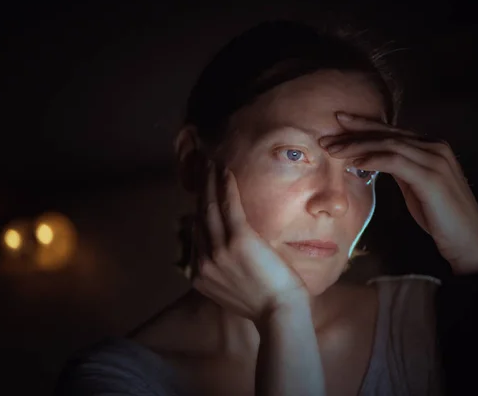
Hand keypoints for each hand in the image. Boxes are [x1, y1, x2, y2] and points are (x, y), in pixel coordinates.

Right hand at [192, 159, 307, 323]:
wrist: (280, 315)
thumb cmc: (265, 304)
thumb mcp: (234, 290)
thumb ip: (224, 271)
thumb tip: (228, 255)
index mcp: (200, 274)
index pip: (197, 233)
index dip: (199, 209)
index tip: (203, 193)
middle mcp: (203, 260)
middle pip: (199, 216)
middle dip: (199, 190)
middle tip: (200, 167)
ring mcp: (219, 250)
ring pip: (209, 207)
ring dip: (208, 181)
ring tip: (209, 163)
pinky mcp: (238, 240)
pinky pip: (228, 205)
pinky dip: (224, 185)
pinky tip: (224, 170)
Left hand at [319, 112, 477, 273]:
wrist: (469, 240)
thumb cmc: (441, 217)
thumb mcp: (416, 187)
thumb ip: (401, 170)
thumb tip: (375, 160)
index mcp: (431, 147)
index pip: (391, 131)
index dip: (364, 126)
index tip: (339, 124)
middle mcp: (435, 147)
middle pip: (387, 133)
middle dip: (354, 132)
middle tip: (326, 135)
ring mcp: (435, 160)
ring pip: (388, 144)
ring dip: (357, 146)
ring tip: (333, 150)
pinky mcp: (431, 176)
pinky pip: (395, 161)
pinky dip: (372, 159)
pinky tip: (354, 162)